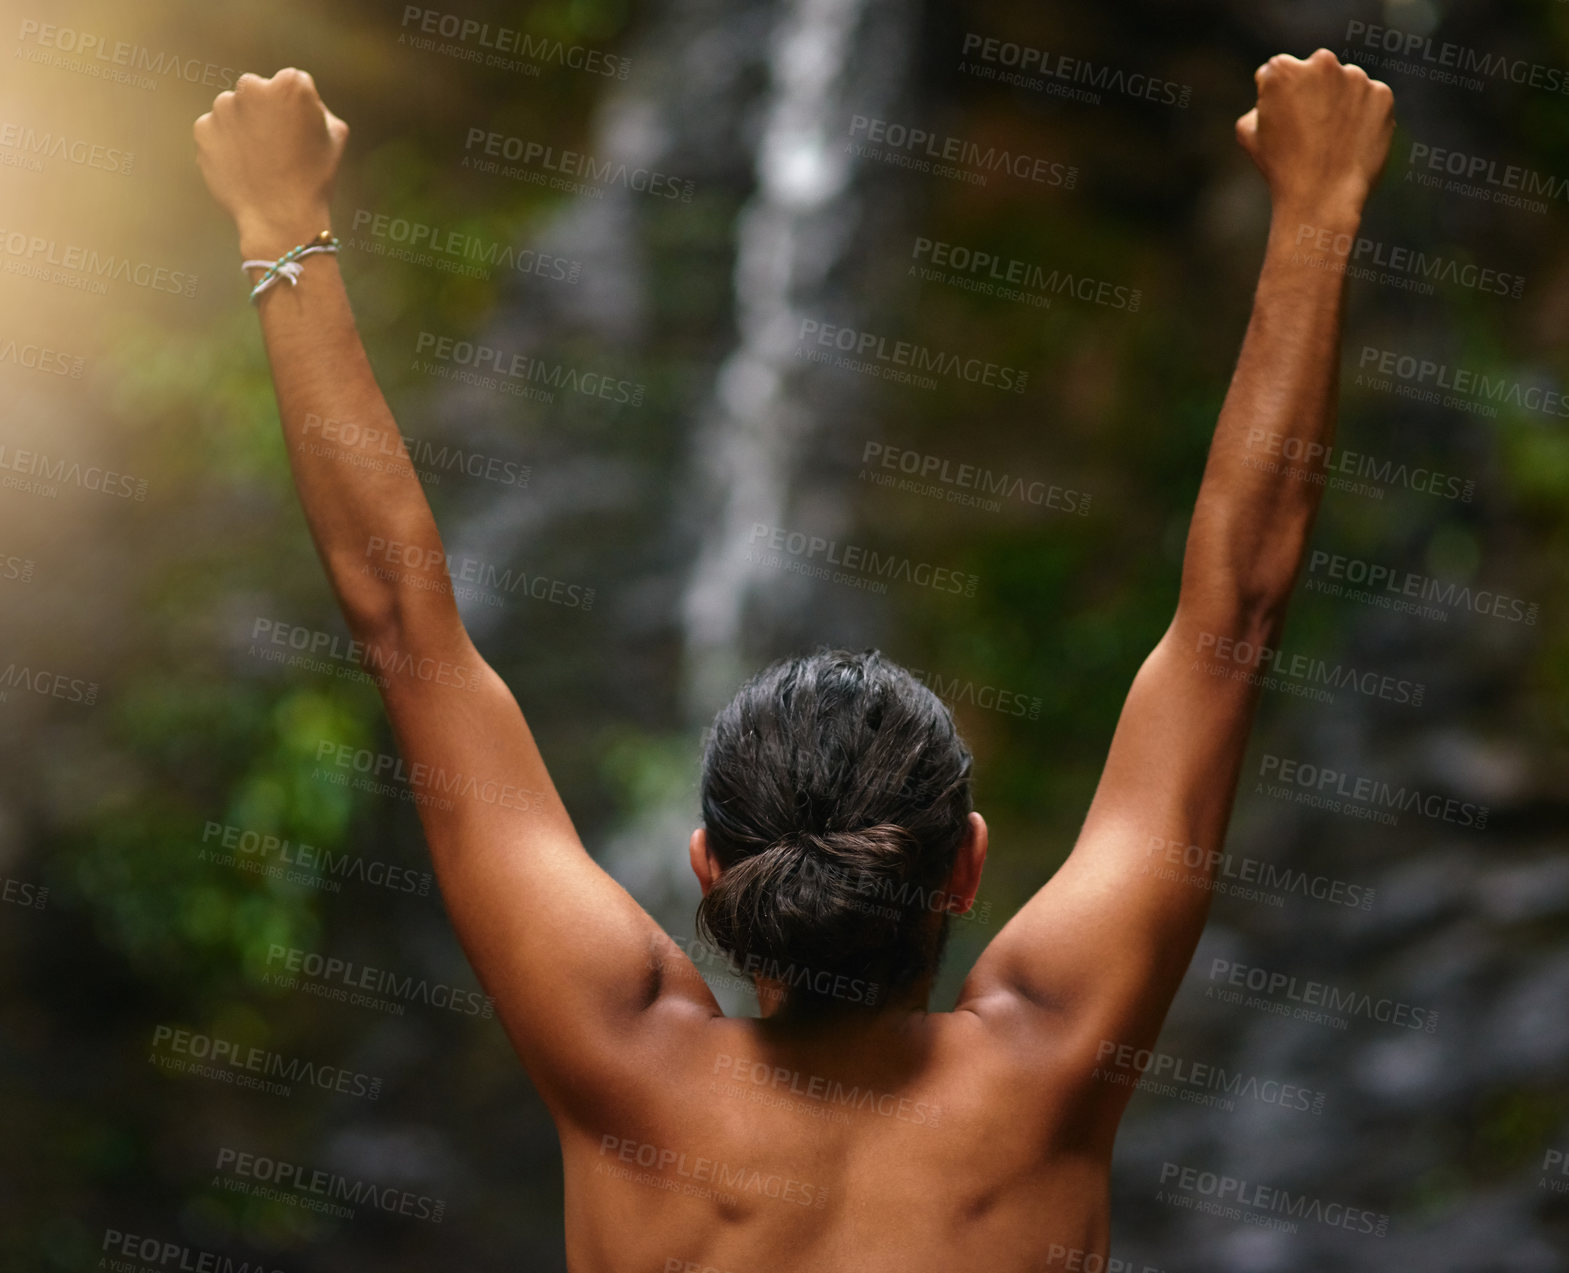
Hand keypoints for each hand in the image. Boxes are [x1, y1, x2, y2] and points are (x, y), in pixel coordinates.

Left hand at [193, 68, 348, 256]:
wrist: (280, 218)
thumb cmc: (314, 179)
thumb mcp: (336, 137)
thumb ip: (317, 108)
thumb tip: (298, 104)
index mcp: (290, 85)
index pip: (293, 84)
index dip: (300, 109)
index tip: (302, 132)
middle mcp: (252, 87)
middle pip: (258, 91)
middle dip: (265, 112)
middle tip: (277, 147)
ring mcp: (223, 108)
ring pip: (234, 111)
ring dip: (244, 128)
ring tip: (260, 163)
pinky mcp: (203, 130)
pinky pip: (216, 132)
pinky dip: (225, 146)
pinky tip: (243, 169)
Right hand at [1235, 48, 1393, 220]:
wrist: (1322, 198)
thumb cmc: (1280, 168)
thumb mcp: (1248, 134)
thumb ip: (1260, 103)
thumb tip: (1276, 98)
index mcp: (1282, 70)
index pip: (1277, 73)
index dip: (1276, 99)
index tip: (1282, 122)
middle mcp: (1321, 63)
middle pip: (1315, 72)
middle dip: (1311, 93)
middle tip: (1309, 131)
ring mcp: (1356, 77)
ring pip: (1344, 85)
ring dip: (1339, 104)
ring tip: (1331, 142)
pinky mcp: (1382, 94)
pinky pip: (1369, 101)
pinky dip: (1362, 116)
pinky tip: (1350, 142)